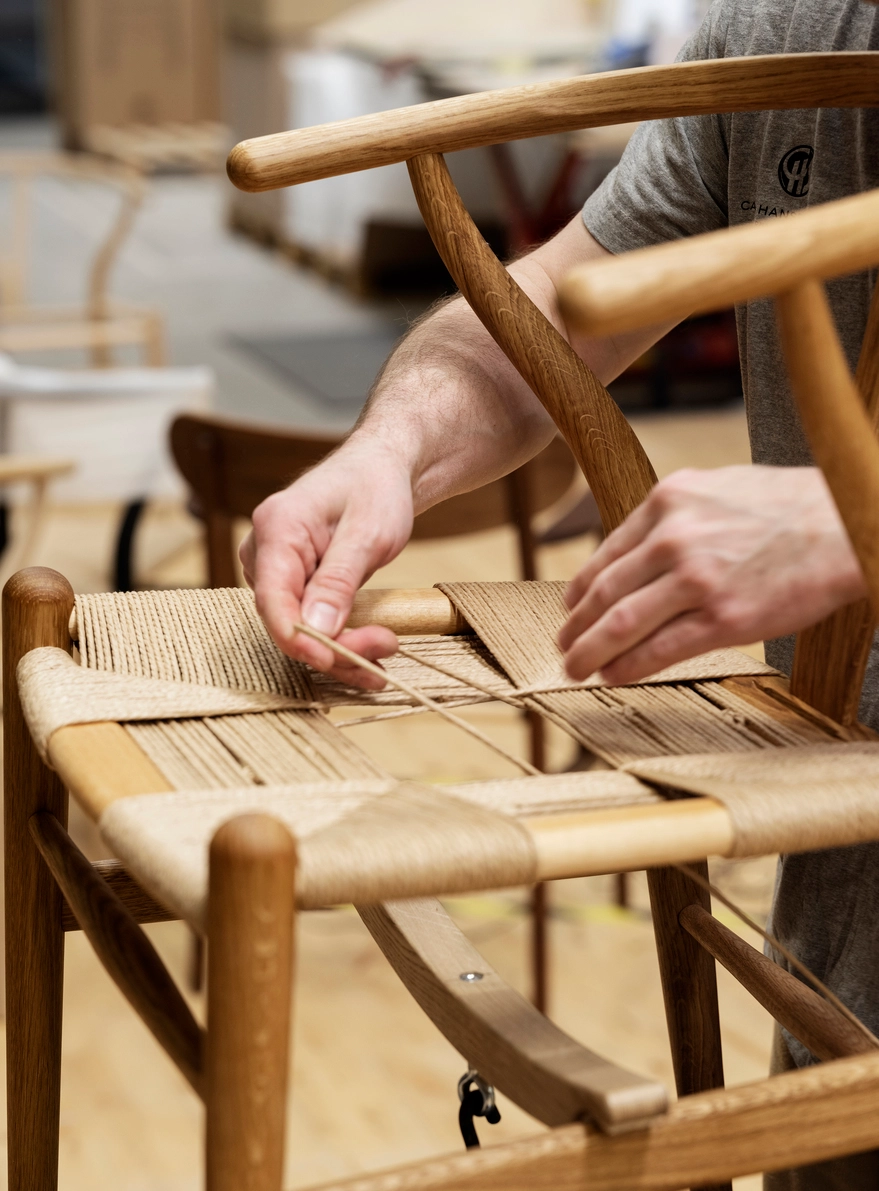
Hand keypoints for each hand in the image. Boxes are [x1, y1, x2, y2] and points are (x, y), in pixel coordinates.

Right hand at [239, 441, 412, 688]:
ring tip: (388, 645)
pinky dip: (342, 638)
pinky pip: (310, 622)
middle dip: (335, 645)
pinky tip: (372, 646)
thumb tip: (314, 629)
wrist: (381, 470)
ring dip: (343, 647)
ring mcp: (276, 569)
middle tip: (387, 646)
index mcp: (277, 528)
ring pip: (299, 628)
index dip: (299, 638)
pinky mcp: (293, 583)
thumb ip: (338, 580)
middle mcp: (265, 551)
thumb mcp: (367, 533)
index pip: (272, 598)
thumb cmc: (375, 487)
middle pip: (286, 620)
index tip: (334, 659)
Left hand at [559, 466, 866, 683]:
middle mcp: (674, 538)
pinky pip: (660, 649)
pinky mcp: (724, 618)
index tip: (571, 609)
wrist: (847, 522)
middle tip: (562, 645)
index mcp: (669, 501)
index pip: (606, 554)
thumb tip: (637, 548)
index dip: (580, 590)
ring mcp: (697, 580)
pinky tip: (614, 675)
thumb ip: (674, 515)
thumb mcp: (718, 487)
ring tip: (576, 668)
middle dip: (575, 626)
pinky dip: (628, 666)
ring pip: (622, 624)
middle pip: (604, 593)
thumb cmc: (789, 506)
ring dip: (590, 652)